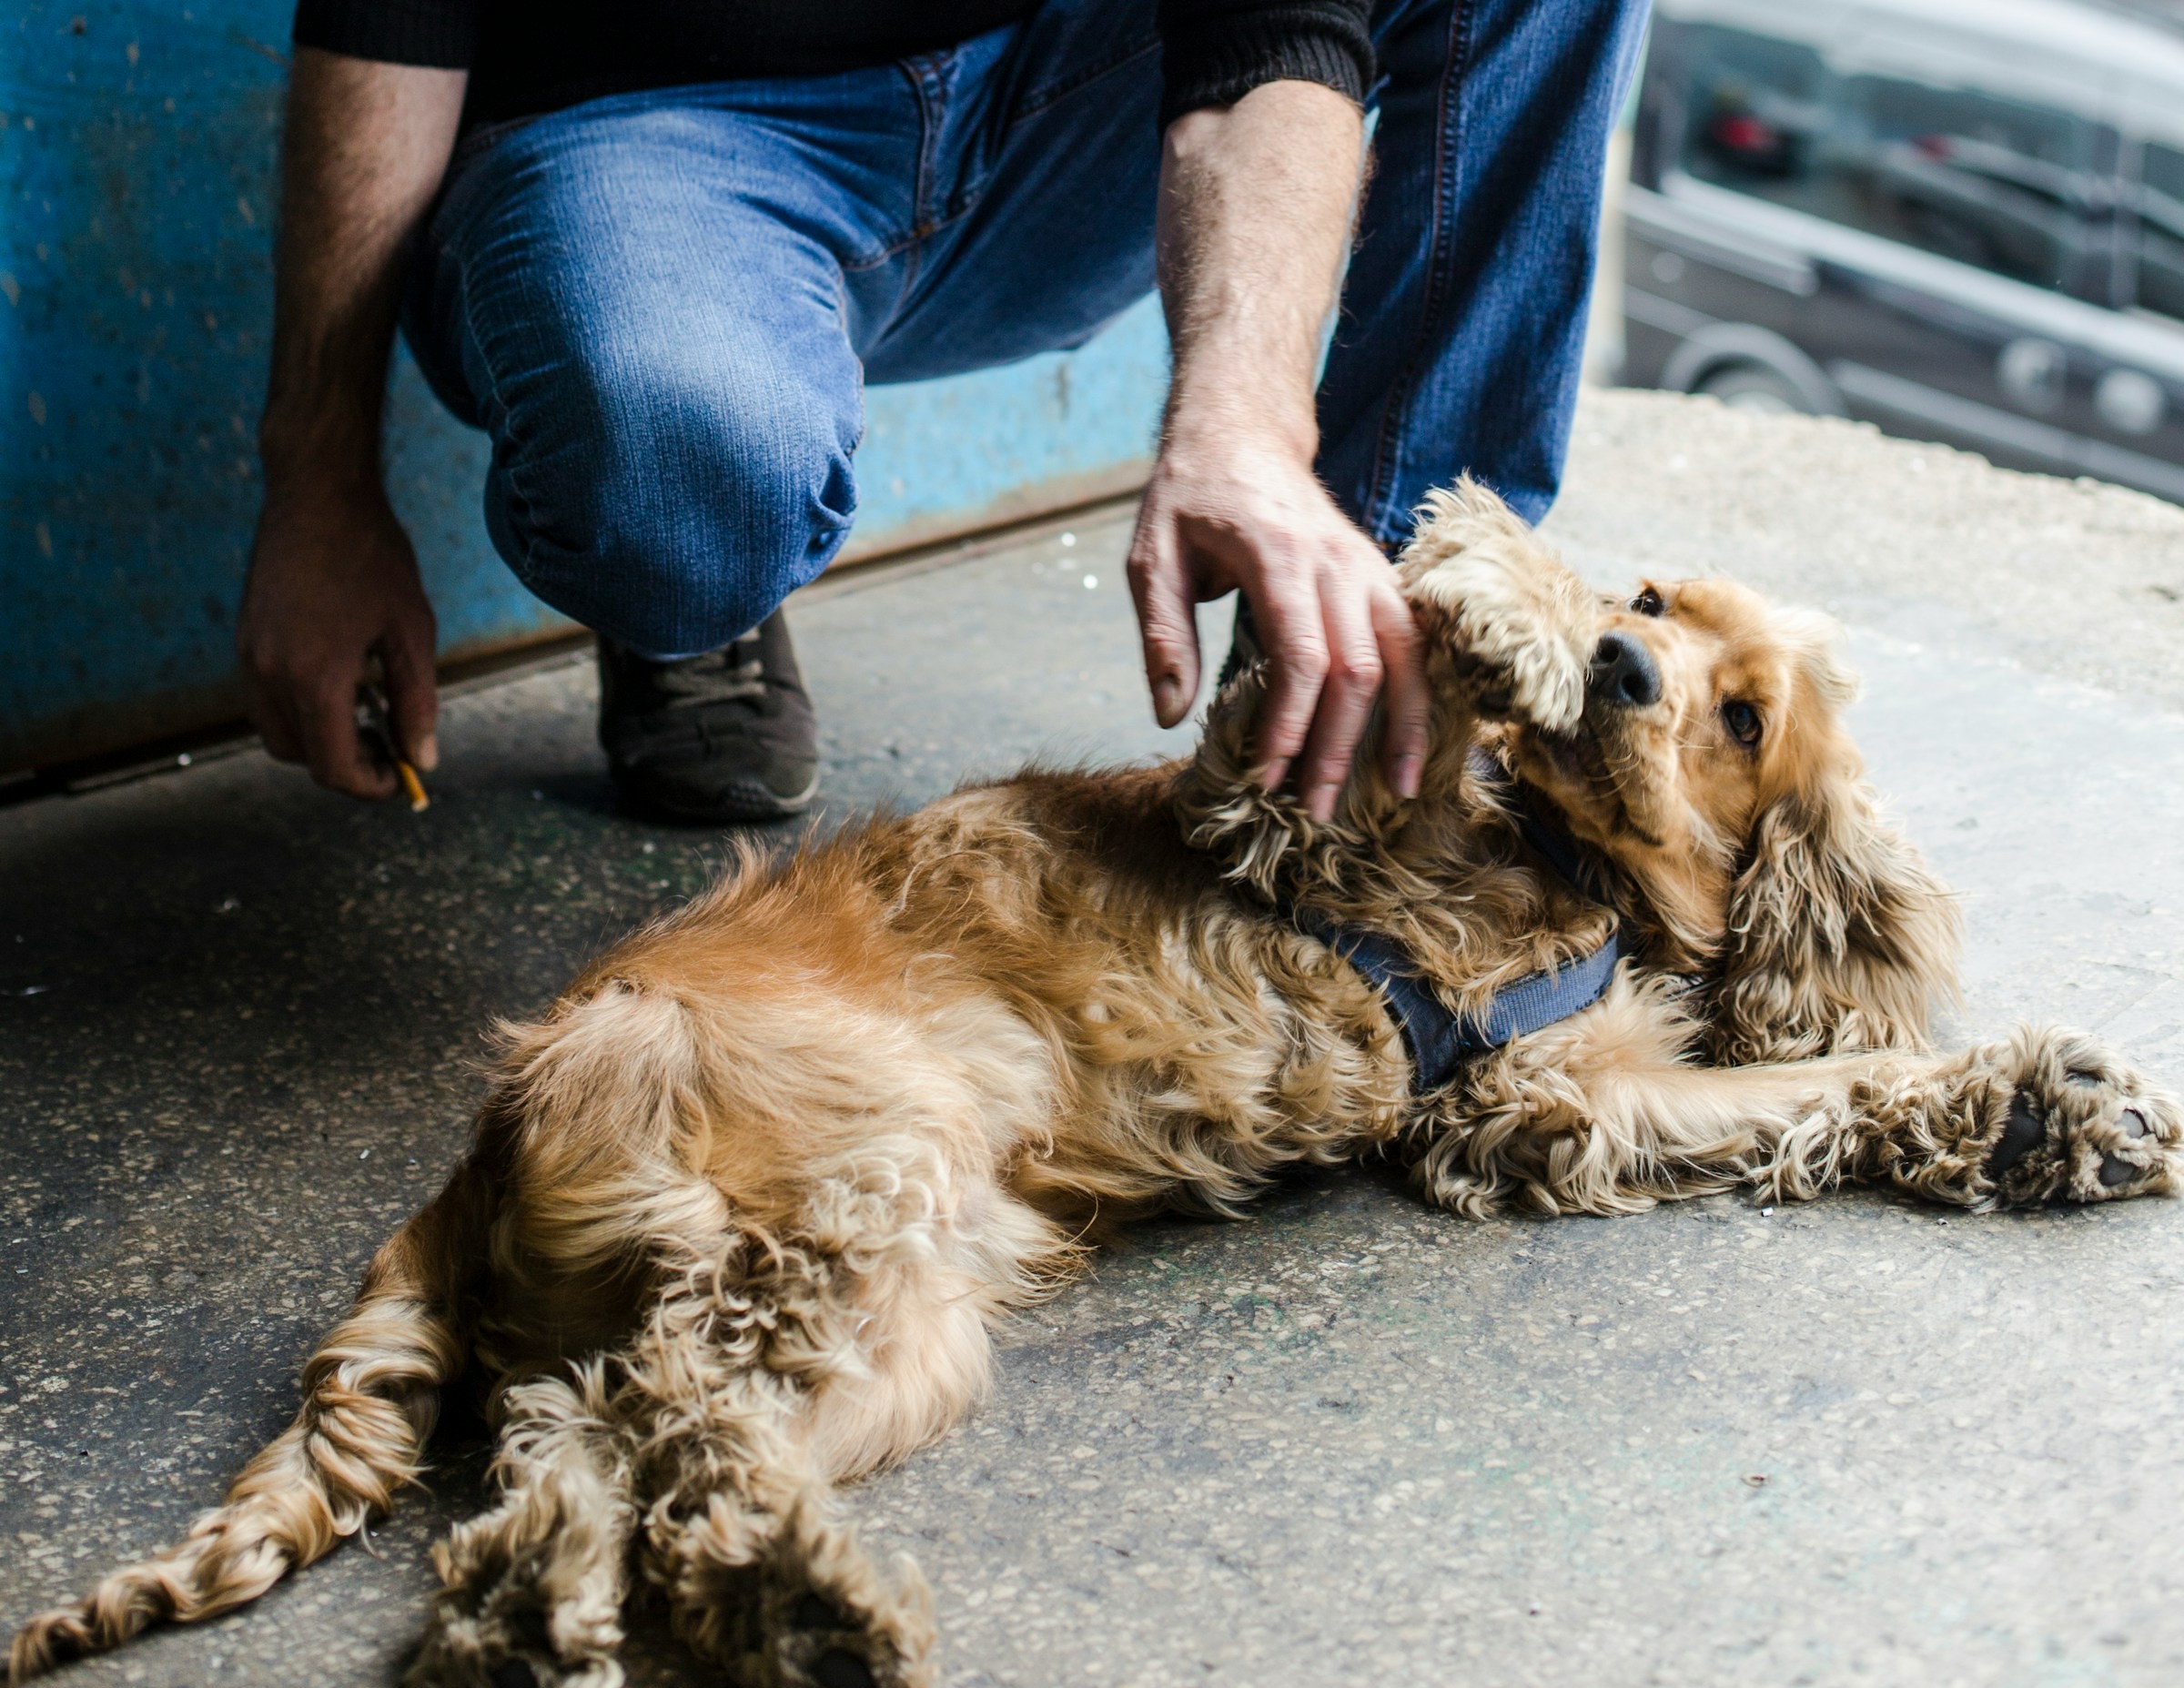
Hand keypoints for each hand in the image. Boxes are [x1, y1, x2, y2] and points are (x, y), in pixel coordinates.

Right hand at [237, 478, 438, 798]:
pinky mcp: (244, 638)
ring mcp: (249, 655)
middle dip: (344, 764)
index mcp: (312, 677)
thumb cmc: (373, 557)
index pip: (332, 768)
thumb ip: (417, 704)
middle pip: (299, 757)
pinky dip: (300, 708)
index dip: (371, 785)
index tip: (403, 777)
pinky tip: (342, 679)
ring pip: (277, 731)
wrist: (317, 492)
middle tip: (389, 745)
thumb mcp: (411, 633)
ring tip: (368, 712)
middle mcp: (268, 673)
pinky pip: (265, 698)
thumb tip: (423, 762)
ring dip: (319, 738)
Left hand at [1126, 427, 1428, 820]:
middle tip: (1320, 811)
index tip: (1267, 779)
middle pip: (1359, 670)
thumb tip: (1170, 717)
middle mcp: (1337, 561)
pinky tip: (1416, 741)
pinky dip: (1421, 695)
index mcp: (1277, 555)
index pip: (1301, 658)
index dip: (1289, 726)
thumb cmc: (1190, 498)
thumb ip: (1163, 636)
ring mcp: (1370, 566)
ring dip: (1403, 729)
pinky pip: (1418, 642)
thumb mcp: (1151, 558)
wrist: (1242, 433)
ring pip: (1407, 657)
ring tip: (1400, 792)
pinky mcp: (1384, 576)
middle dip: (1341, 748)